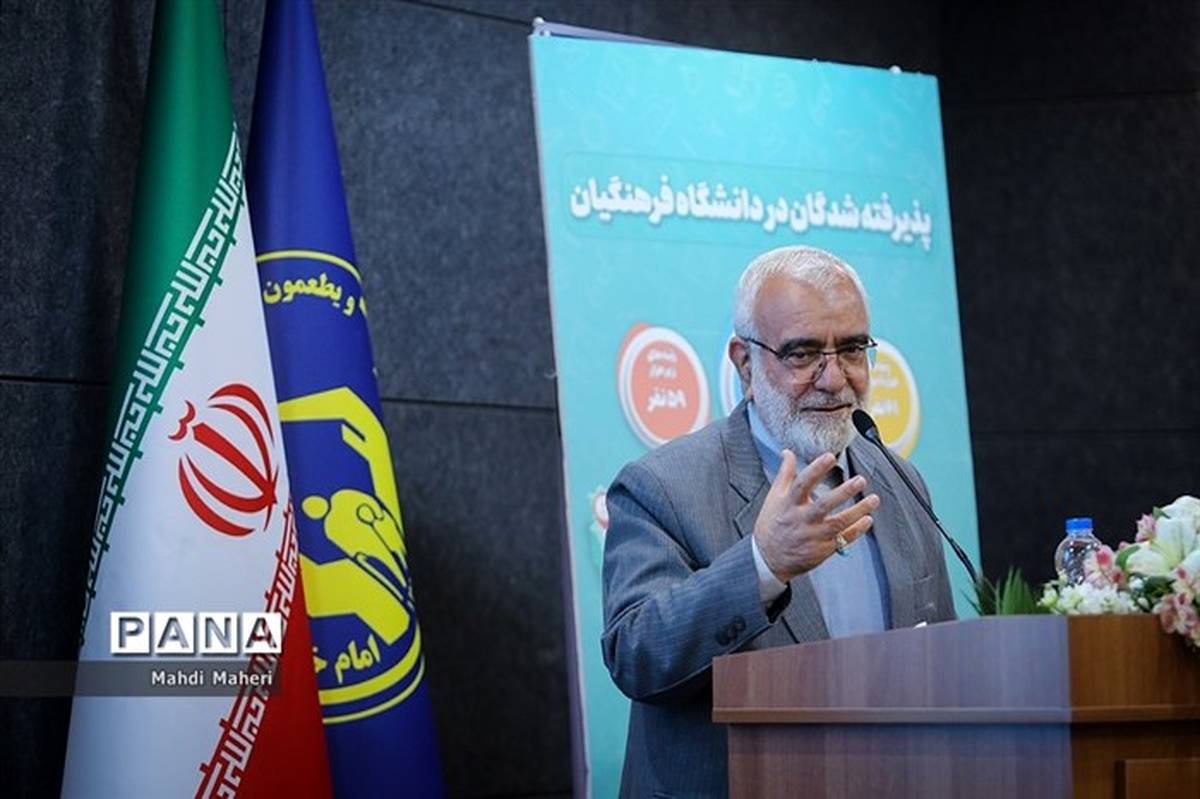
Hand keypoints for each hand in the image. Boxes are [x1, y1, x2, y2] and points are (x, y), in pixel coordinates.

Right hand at [752, 450, 879, 582]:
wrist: (767, 559)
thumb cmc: (771, 525)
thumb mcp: (773, 498)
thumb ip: (784, 474)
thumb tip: (787, 452)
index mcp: (788, 504)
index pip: (802, 484)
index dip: (815, 469)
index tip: (829, 457)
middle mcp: (801, 520)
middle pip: (823, 505)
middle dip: (843, 492)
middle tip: (860, 479)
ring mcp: (812, 536)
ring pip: (838, 523)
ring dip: (858, 510)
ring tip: (873, 499)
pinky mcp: (822, 550)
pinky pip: (842, 540)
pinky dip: (857, 530)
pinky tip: (867, 519)